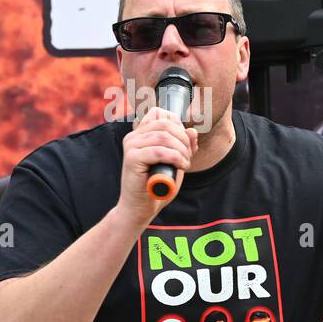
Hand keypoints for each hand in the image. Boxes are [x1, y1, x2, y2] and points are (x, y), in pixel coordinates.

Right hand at [117, 106, 198, 225]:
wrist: (141, 208)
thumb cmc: (156, 185)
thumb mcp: (175, 162)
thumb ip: (184, 146)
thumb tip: (191, 131)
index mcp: (141, 133)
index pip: (160, 113)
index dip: (178, 125)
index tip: (184, 144)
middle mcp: (133, 136)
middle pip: (165, 124)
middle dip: (183, 140)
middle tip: (188, 157)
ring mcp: (131, 146)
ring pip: (164, 137)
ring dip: (181, 150)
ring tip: (184, 163)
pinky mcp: (132, 158)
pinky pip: (159, 151)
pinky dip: (174, 158)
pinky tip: (180, 166)